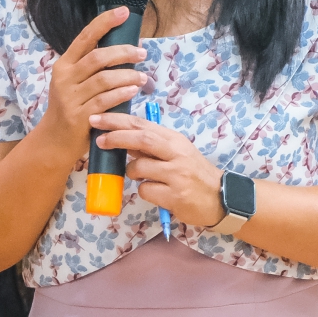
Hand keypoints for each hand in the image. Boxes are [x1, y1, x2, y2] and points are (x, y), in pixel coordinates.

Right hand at [39, 7, 146, 161]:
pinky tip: (133, 91)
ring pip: (103, 79)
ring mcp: (70, 97)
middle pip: (97, 57)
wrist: (54, 140)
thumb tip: (124, 48)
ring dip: (127, 76)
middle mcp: (64, 78)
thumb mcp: (74, 82)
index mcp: (64, 65)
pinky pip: (104, 101)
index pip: (85, 37)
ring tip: (142, 78)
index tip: (123, 12)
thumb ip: (91, 67)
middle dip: (123, 53)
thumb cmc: (71, 107)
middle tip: (142, 54)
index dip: (105, 23)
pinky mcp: (79, 116)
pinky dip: (121, 94)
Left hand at [90, 113, 226, 228]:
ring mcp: (176, 175)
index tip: (97, 118)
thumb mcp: (176, 153)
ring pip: (139, 168)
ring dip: (132, 172)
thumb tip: (122, 138)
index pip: (142, 125)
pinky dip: (145, 191)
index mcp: (174, 140)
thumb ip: (152, 146)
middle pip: (141, 140)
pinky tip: (158, 193)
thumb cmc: (193, 173)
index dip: (117, 121)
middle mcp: (176, 154)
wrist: (220, 198)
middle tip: (98, 139)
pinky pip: (145, 190)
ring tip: (143, 177)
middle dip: (116, 137)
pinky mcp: (174, 196)